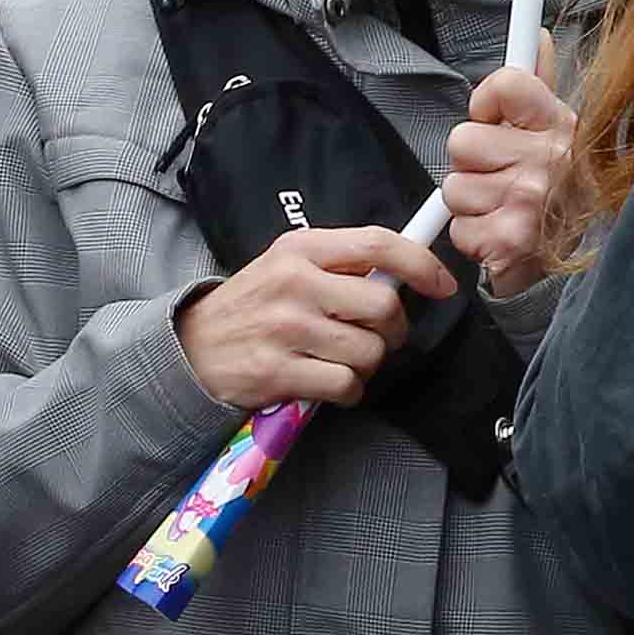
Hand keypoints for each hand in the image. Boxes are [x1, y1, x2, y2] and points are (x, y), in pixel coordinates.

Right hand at [176, 217, 459, 411]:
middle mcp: (295, 283)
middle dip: (394, 330)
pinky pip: (345, 385)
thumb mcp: (288, 264)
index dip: (421, 263)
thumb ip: (339, 264)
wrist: (192, 346)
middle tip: (379, 336)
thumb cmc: (253, 305)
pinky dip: (349, 390)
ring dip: (368, 365)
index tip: (441, 284)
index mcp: (302, 249)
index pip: (377, 244)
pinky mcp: (278, 370)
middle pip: (383, 306)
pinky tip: (329, 382)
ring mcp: (286, 328)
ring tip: (343, 361)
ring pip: (369, 351)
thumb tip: (404, 272)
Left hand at [441, 60, 577, 295]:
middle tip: (503, 176)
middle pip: (461, 141)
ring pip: (453, 188)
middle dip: (473, 164)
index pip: (502, 84)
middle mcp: (547, 159)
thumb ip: (540, 81)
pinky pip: (458, 230)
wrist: (595, 256)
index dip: (485, 103)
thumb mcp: (559, 130)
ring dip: (472, 204)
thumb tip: (535, 36)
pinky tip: (503, 235)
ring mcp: (527, 201)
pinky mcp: (508, 241)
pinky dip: (474, 239)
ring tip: (505, 208)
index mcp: (558, 123)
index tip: (494, 120)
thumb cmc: (563, 188)